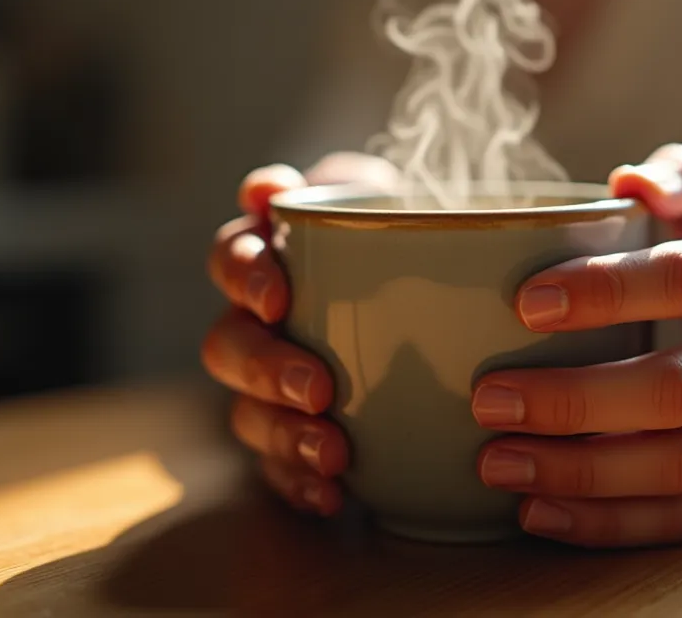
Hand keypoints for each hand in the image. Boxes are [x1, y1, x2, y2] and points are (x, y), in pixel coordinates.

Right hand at [202, 153, 395, 516]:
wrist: (453, 312)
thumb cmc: (411, 247)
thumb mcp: (391, 204)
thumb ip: (345, 187)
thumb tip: (265, 189)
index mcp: (273, 258)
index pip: (231, 257)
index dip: (243, 275)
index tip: (279, 296)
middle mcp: (257, 325)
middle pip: (228, 345)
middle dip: (266, 369)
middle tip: (317, 387)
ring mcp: (269, 388)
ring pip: (245, 414)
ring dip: (283, 434)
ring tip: (333, 451)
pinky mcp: (292, 440)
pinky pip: (277, 470)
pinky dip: (301, 483)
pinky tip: (333, 495)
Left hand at [472, 144, 681, 547]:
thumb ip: (681, 174)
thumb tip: (634, 181)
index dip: (607, 292)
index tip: (525, 304)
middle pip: (675, 390)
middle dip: (575, 401)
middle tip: (487, 398)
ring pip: (674, 466)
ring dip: (577, 472)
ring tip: (494, 461)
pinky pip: (680, 520)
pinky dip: (605, 523)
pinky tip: (535, 511)